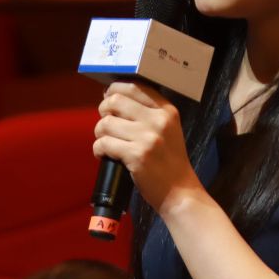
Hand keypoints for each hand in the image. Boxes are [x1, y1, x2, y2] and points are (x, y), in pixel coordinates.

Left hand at [93, 81, 203, 214]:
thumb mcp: (168, 129)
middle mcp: (158, 120)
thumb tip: (113, 100)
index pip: (134, 86)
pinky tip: (105, 155)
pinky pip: (104, 143)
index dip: (115, 90)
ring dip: (99, 134)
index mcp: (167, 110)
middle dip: (103, 112)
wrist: (179, 192)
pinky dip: (98, 150)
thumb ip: (148, 113)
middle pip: (115, 101)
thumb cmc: (170, 162)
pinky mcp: (137, 155)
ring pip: (106, 123)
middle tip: (106, 125)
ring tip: (106, 143)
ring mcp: (148, 138)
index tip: (109, 99)